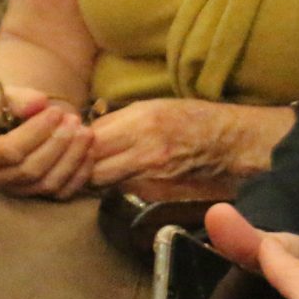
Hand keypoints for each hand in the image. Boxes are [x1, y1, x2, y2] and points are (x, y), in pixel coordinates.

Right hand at [0, 92, 93, 199]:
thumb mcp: (4, 94)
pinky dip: (79, 174)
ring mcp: (17, 189)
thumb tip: (38, 103)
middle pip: (31, 169)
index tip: (55, 111)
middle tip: (75, 120)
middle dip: (58, 143)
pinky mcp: (38, 195)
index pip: (9, 150)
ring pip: (47, 183)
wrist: (9, 120)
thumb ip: (18, 97)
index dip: (35, 132)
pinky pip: (61, 193)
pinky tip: (90, 151)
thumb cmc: (2, 105)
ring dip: (72, 158)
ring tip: (86, 132)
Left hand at [85, 98, 248, 197]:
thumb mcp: (152, 106)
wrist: (226, 143)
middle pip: (92, 171)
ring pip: (104, 184)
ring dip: (94, 177)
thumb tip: (87, 132)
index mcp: (142, 125)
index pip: (91, 143)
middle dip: (80, 165)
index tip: (73, 140)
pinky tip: (116, 175)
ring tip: (94, 166)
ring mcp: (150, 177)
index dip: (75, 143)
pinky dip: (114, 184)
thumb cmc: (190, 117)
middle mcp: (144, 154)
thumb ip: (116, 121)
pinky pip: (122, 190)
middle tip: (77, 158)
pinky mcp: (155, 193)